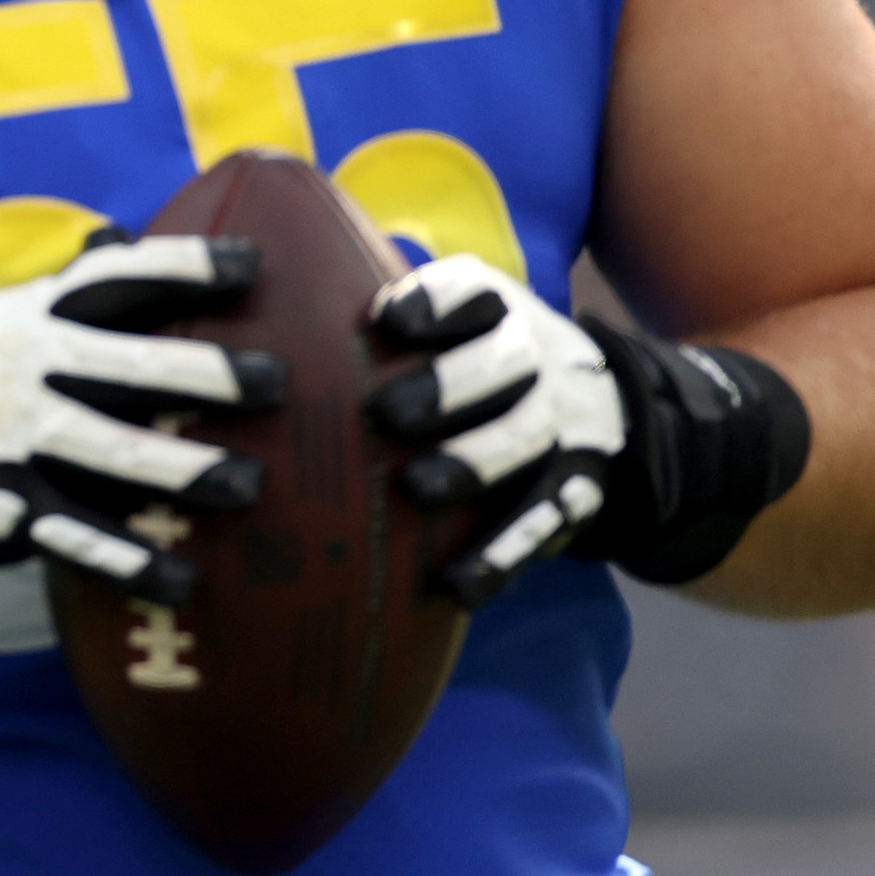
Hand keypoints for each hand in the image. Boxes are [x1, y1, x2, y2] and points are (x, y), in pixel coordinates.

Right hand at [0, 233, 282, 675]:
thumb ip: (55, 290)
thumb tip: (117, 239)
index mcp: (27, 314)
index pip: (118, 278)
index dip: (187, 266)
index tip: (254, 264)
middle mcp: (24, 367)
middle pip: (129, 362)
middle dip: (207, 370)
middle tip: (280, 379)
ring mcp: (11, 438)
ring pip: (112, 450)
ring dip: (186, 470)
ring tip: (252, 486)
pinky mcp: (0, 502)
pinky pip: (77, 533)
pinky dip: (131, 558)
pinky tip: (185, 578)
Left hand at [369, 254, 623, 608]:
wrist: (597, 402)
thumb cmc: (478, 357)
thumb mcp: (456, 318)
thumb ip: (393, 321)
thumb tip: (277, 318)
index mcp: (497, 309)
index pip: (474, 292)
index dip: (435, 303)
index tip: (386, 321)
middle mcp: (538, 358)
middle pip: (505, 361)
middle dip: (448, 385)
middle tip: (387, 414)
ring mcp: (562, 423)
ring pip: (525, 437)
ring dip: (473, 462)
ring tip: (417, 486)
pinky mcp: (575, 489)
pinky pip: (542, 523)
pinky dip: (499, 555)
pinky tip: (456, 584)